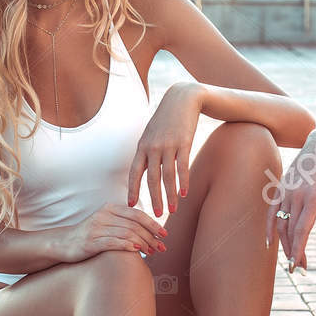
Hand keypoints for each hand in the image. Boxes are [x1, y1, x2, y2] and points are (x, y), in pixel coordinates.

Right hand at [61, 202, 169, 261]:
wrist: (63, 243)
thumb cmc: (90, 236)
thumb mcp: (107, 224)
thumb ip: (124, 224)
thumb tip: (148, 231)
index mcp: (110, 209)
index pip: (137, 214)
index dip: (153, 224)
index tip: (164, 234)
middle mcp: (104, 216)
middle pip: (134, 225)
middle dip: (151, 236)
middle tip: (162, 247)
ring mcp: (97, 228)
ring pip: (127, 233)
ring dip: (143, 243)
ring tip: (153, 252)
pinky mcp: (91, 241)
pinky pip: (113, 242)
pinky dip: (128, 246)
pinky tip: (137, 251)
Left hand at [128, 82, 201, 217]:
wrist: (182, 99)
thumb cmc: (166, 119)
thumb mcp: (151, 133)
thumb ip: (147, 151)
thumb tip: (144, 170)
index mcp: (142, 146)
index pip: (134, 173)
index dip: (132, 190)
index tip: (131, 205)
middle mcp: (152, 147)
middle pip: (151, 179)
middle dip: (154, 199)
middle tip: (157, 216)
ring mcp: (168, 145)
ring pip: (167, 176)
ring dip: (170, 195)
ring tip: (173, 210)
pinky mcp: (183, 143)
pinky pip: (182, 167)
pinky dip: (183, 182)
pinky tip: (184, 194)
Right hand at [265, 128, 315, 271]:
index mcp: (313, 199)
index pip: (301, 232)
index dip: (298, 251)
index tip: (297, 266)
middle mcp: (296, 196)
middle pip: (290, 231)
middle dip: (293, 252)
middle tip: (299, 269)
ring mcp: (286, 192)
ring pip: (281, 224)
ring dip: (284, 244)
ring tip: (291, 258)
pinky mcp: (280, 188)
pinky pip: (272, 212)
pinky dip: (270, 227)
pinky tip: (270, 243)